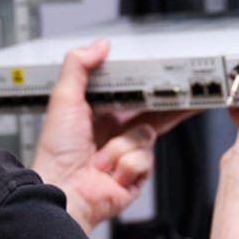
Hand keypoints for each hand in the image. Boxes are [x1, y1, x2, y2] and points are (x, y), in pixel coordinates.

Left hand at [32, 40, 189, 234]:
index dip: (148, 84)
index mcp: (101, 113)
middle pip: (152, 113)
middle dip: (166, 106)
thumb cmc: (56, 152)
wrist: (62, 192)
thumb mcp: (63, 99)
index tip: (166, 75)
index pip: (132, 93)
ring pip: (146, 136)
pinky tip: (110, 174)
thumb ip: (78, 66)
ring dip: (122, 148)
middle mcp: (116, 133)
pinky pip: (144, 160)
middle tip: (182, 95)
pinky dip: (125, 166)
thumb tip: (98, 45)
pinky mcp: (135, 175)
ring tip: (101, 159)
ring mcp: (126, 155)